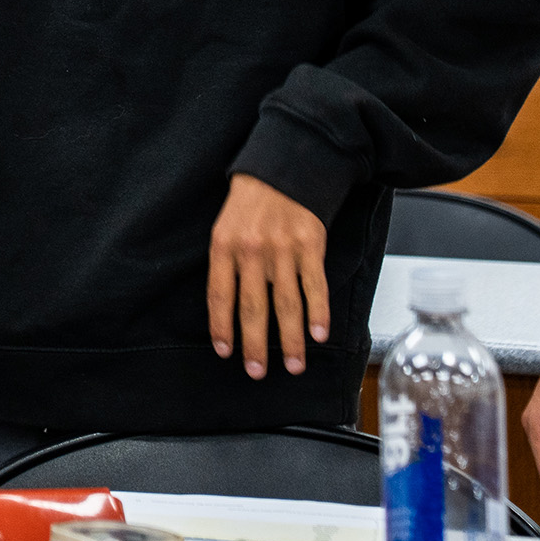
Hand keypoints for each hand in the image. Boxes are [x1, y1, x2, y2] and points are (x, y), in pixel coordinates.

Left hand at [207, 173, 328, 377]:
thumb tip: (227, 308)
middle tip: (257, 371)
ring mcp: (282, 250)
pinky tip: (319, 334)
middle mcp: (252, 251)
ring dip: (291, 339)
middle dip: (255, 344)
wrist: (283, 169)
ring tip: (294, 364)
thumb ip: (226, 264)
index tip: (225, 351)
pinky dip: (318, 312)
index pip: (220, 296)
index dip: (222, 327)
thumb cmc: (251, 202)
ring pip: (286, 304)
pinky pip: (314, 286)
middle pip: (252, 307)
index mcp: (224, 246)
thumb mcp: (225, 227)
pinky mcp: (310, 246)